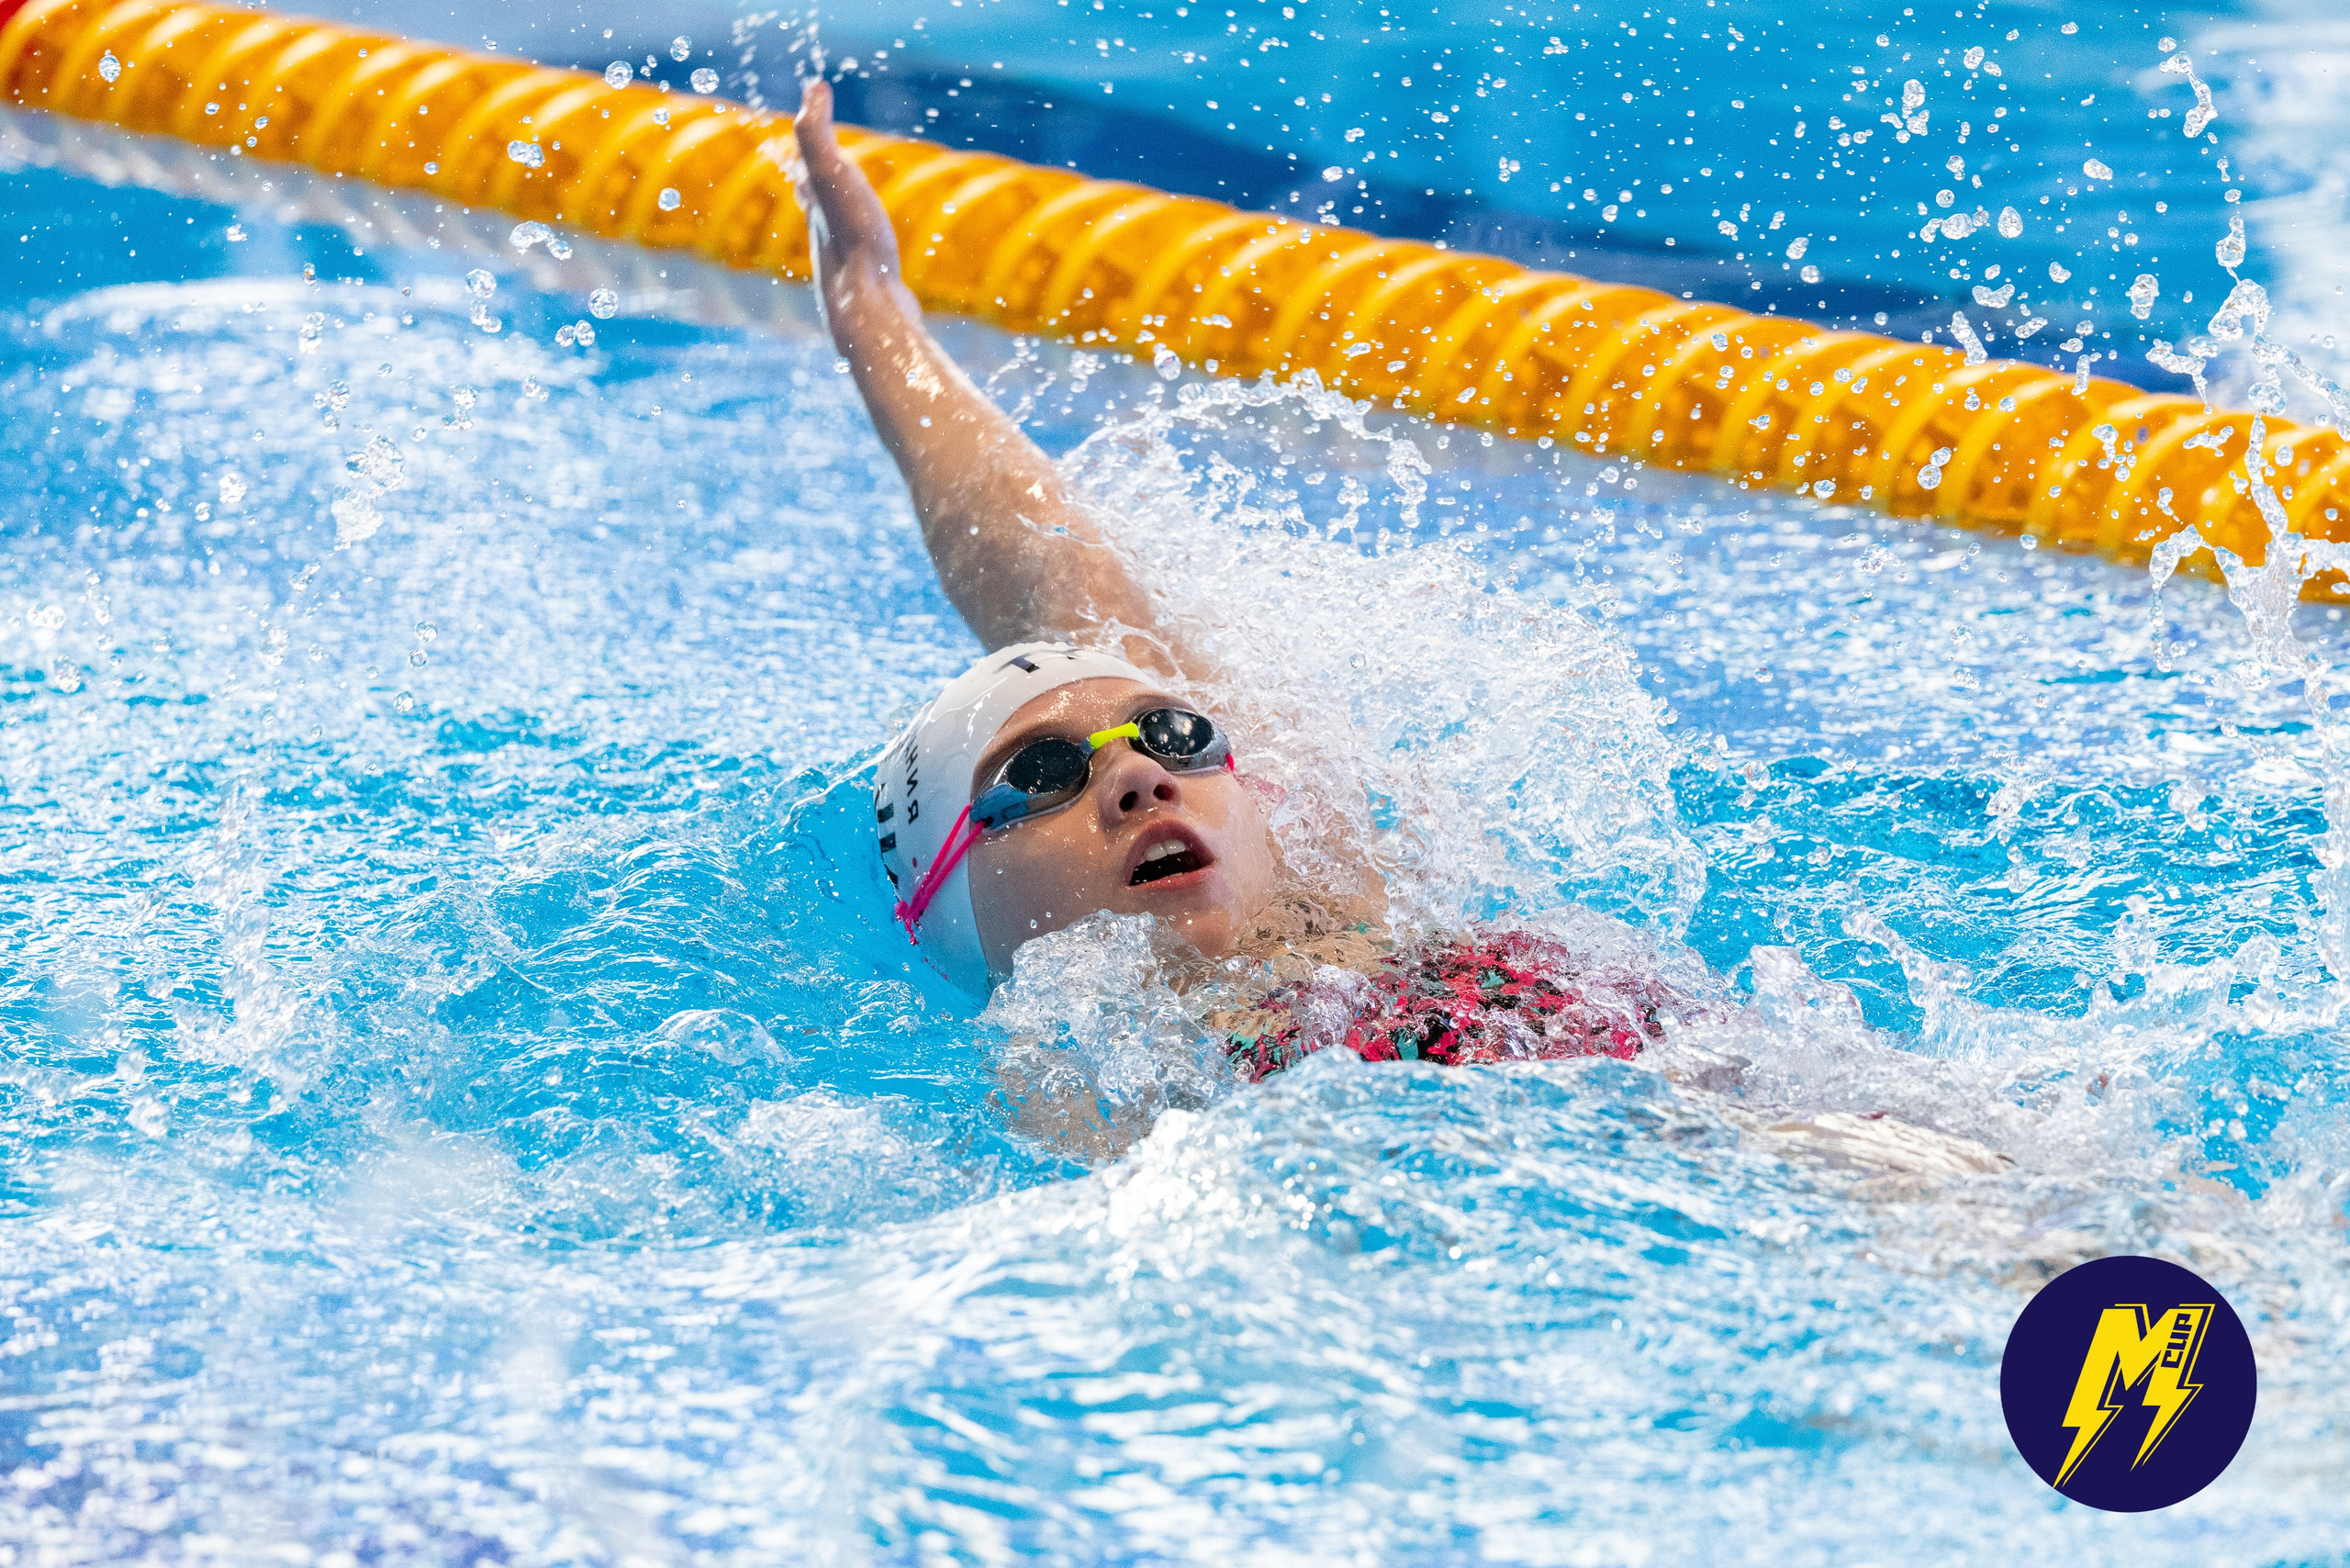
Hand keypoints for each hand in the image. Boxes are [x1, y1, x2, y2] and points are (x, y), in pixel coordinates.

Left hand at [792, 77, 902, 310]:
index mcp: (818, 210)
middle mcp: (828, 242)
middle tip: (817, 178)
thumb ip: (815, 132)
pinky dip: (875, 266)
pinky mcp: (877, 296)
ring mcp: (852, 272)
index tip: (805, 143)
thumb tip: (814, 85)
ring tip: (857, 226)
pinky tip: (886, 275)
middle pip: (820, 212)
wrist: (872, 310)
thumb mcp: (831, 173)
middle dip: (818, 192)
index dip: (807, 155)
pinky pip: (873, 275)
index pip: (806, 174)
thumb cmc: (852, 239)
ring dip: (847, 231)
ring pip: (845, 245)